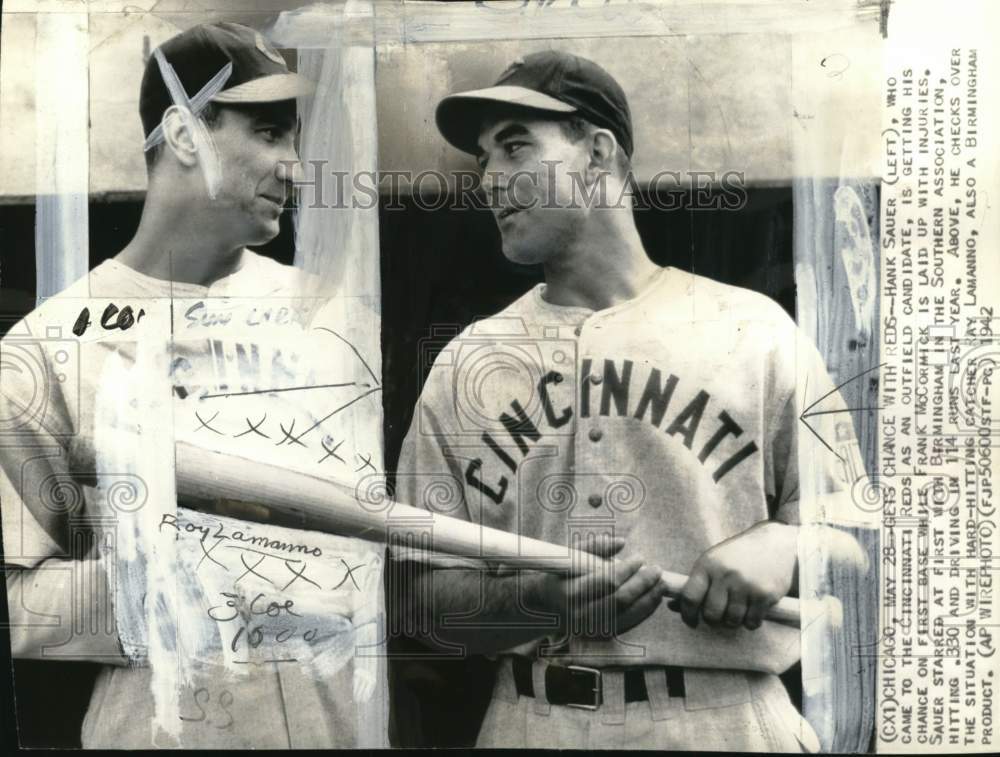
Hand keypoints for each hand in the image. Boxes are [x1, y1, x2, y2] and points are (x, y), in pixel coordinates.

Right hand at [537, 535, 665, 638]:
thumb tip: (621, 542)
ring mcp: (593, 629)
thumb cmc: (562, 576)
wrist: (549, 606)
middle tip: (656, 569)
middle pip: (620, 600)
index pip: (606, 582)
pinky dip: (645, 610)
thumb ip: (594, 547)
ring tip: (661, 583)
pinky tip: (654, 597)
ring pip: (628, 614)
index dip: (627, 569)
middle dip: (643, 583)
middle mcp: (581, 615)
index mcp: (571, 593)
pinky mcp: (603, 635)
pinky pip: (629, 623)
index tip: (640, 557)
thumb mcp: (570, 557)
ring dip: (649, 598)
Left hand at [672, 521, 796, 630]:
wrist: (775, 544)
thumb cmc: (738, 556)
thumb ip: (695, 584)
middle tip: (718, 616)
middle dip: (713, 620)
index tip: (691, 621)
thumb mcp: (713, 562)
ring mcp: (746, 585)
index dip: (687, 614)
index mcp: (707, 565)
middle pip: (711, 614)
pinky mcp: (764, 594)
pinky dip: (750, 623)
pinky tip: (752, 612)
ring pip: (731, 620)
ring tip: (736, 611)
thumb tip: (672, 607)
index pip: (690, 597)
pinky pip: (751, 622)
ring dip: (732, 622)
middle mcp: (725, 574)